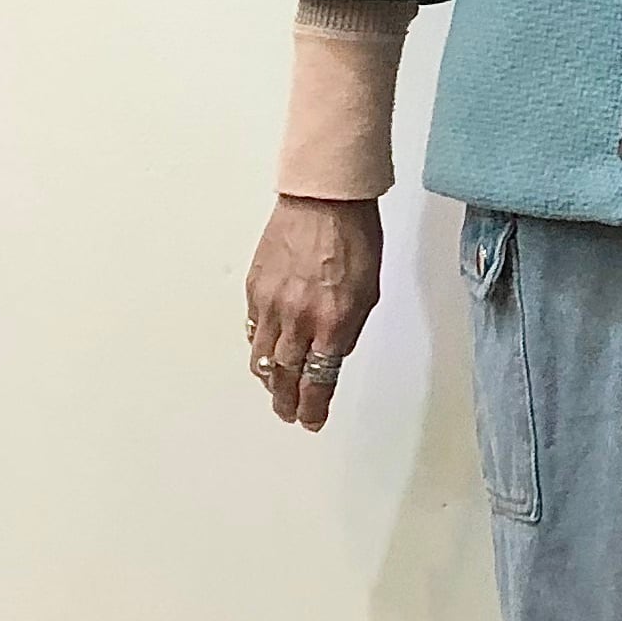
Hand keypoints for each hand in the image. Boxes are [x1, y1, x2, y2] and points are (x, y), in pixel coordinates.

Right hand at [243, 194, 382, 430]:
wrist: (324, 200)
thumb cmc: (354, 238)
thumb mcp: (368, 293)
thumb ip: (348, 330)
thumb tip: (332, 355)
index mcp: (332, 322)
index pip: (317, 381)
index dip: (312, 407)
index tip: (311, 420)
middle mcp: (297, 318)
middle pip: (284, 376)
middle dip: (286, 401)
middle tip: (289, 413)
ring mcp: (271, 303)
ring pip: (261, 357)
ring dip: (269, 380)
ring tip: (275, 391)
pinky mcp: (254, 287)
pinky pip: (253, 328)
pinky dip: (258, 346)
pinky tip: (264, 352)